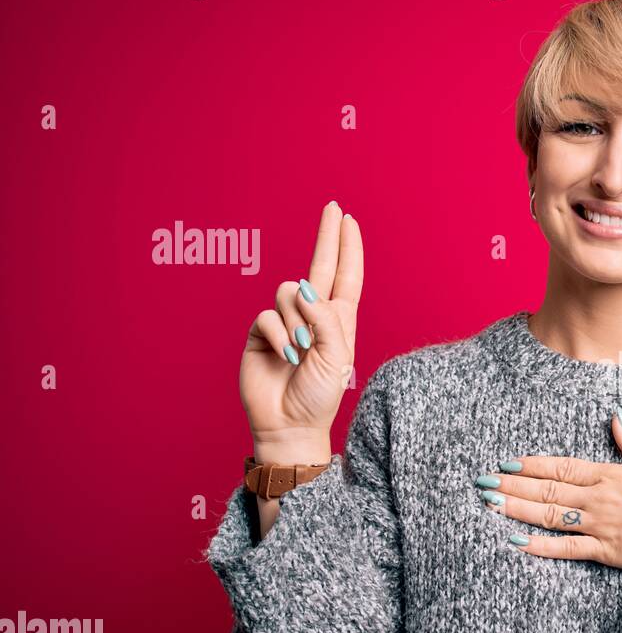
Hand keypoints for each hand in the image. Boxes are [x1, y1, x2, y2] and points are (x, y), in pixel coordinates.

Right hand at [239, 201, 363, 455]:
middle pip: (319, 267)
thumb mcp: (336, 358)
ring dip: (297, 323)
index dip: (347, 249)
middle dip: (327, 237)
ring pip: (289, 293)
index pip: (345, 277)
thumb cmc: (319, 396)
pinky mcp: (261, 332)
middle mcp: (313, 316)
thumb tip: (305, 288)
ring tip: (301, 354)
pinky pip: (268, 316)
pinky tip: (285, 357)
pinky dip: (279, 336)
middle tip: (333, 207)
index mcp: (338, 321)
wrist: (289, 425)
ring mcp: (286, 323)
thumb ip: (326, 319)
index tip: (348, 220)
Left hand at [475, 408, 621, 570]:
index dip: (532, 465)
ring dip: (516, 510)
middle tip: (483, 482)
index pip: (562, 467)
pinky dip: (541, 546)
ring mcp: (600, 525)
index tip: (508, 463)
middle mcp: (599, 498)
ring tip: (489, 505)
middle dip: (512, 486)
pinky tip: (516, 542)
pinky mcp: (606, 551)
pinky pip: (567, 549)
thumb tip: (616, 416)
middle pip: (547, 490)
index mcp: (611, 474)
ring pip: (549, 516)